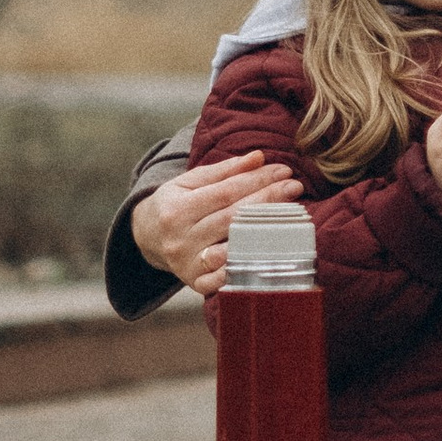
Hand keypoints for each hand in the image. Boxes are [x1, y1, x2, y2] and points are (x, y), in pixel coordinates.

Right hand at [133, 152, 302, 300]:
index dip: (256, 181)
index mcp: (177, 210)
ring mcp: (187, 264)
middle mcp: (180, 239)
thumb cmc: (175, 204)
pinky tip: (267, 256)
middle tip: (294, 187)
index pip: (225, 193)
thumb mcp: (190, 181)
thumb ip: (225, 170)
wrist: (147, 237)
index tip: (283, 170)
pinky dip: (244, 270)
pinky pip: (223, 281)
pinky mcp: (195, 283)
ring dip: (263, 235)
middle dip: (267, 201)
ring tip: (290, 219)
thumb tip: (259, 157)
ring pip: (231, 249)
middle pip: (233, 219)